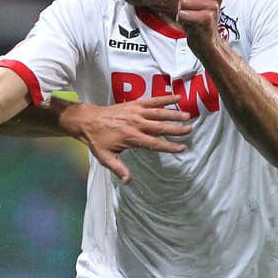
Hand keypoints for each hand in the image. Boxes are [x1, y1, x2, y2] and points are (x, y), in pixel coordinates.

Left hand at [54, 94, 190, 183]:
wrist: (87, 121)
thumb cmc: (97, 140)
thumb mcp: (105, 158)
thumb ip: (118, 169)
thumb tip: (129, 181)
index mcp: (131, 137)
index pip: (154, 143)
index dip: (169, 146)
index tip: (182, 148)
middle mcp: (136, 123)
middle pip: (160, 127)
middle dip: (176, 128)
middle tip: (190, 129)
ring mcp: (136, 112)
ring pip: (159, 112)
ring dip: (174, 113)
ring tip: (188, 115)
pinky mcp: (134, 104)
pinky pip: (153, 100)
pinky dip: (165, 98)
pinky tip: (177, 96)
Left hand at [176, 0, 223, 53]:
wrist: (204, 39)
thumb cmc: (196, 16)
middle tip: (188, 8)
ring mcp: (214, 6)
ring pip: (184, 1)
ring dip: (181, 10)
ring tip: (189, 16)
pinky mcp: (208, 18)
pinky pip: (184, 13)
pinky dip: (181, 19)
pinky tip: (189, 23)